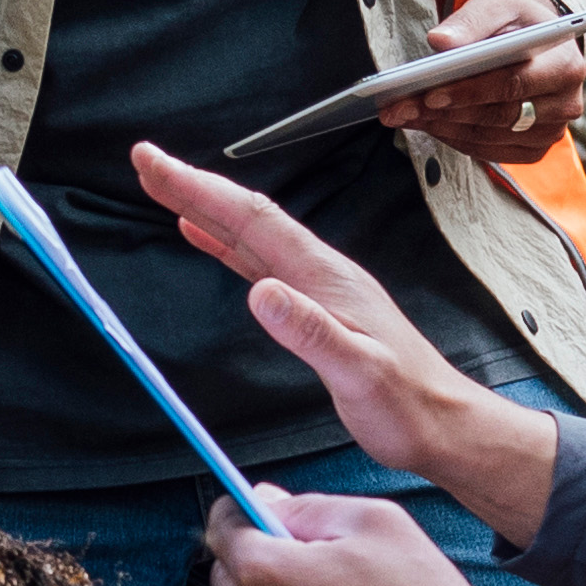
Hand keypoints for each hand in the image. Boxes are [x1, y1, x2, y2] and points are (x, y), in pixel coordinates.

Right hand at [136, 145, 560, 541]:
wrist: (442, 423)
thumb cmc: (405, 404)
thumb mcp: (358, 372)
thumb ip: (311, 331)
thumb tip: (261, 292)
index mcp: (325, 277)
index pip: (252, 220)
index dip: (200, 190)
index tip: (156, 166)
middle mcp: (319, 271)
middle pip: (245, 217)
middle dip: (192, 186)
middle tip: (144, 162)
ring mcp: (317, 286)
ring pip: (248, 235)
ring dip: (204, 209)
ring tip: (163, 187)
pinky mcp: (313, 307)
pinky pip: (257, 262)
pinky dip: (223, 243)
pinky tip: (203, 237)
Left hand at [379, 0, 585, 165]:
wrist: (537, 42)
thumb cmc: (516, 23)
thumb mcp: (498, 6)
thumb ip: (471, 21)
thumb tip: (440, 42)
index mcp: (565, 66)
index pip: (513, 85)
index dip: (470, 92)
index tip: (429, 94)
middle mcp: (566, 105)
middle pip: (499, 117)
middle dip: (446, 113)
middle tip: (401, 108)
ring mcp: (551, 132)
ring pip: (489, 138)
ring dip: (443, 128)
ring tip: (404, 114)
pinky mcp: (534, 149)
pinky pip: (489, 151)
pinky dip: (454, 139)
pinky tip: (427, 124)